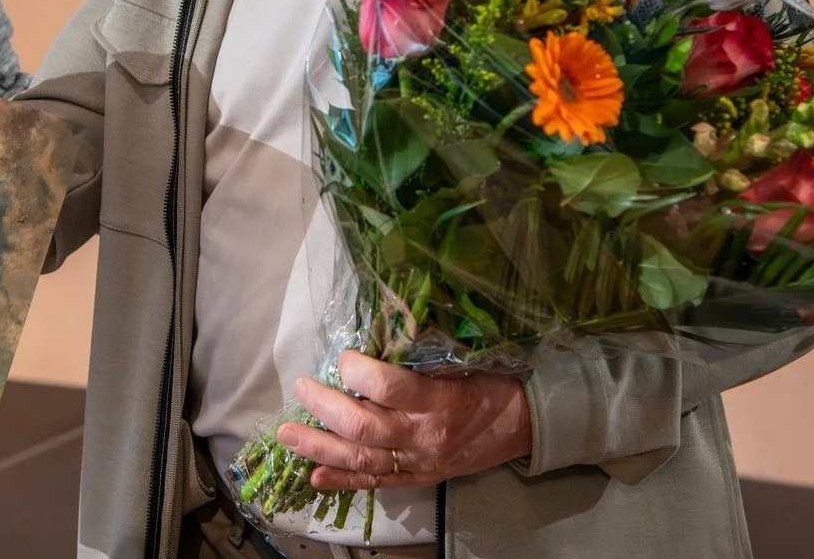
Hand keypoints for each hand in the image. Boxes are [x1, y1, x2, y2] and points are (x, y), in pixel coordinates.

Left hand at [280, 351, 532, 490]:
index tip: (343, 357)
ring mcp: (420, 463)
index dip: (359, 371)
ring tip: (288, 435)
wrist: (525, 426)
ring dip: (320, 446)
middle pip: (365, 427)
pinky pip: (375, 483)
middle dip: (326, 407)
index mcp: (442, 400)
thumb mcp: (468, 357)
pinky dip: (342, 480)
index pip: (391, 387)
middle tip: (302, 387)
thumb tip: (378, 329)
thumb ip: (425, 351)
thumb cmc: (495, 381)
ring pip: (361, 459)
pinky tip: (314, 476)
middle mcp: (426, 436)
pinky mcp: (418, 479)